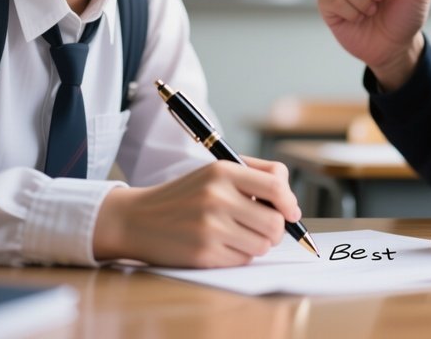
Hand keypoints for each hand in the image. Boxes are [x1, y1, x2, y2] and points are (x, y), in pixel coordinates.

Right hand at [93, 157, 300, 266]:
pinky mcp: (204, 254)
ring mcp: (210, 227)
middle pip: (275, 222)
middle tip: (263, 227)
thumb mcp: (215, 172)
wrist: (138, 218)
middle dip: (276, 229)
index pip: (276, 186)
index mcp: (222, 171)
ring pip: (262, 245)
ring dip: (257, 243)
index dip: (290, 203)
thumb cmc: (185, 195)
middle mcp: (217, 197)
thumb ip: (255, 175)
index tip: (292, 212)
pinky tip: (221, 245)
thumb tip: (289, 199)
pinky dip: (239, 255)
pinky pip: (243, 260)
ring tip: (237, 234)